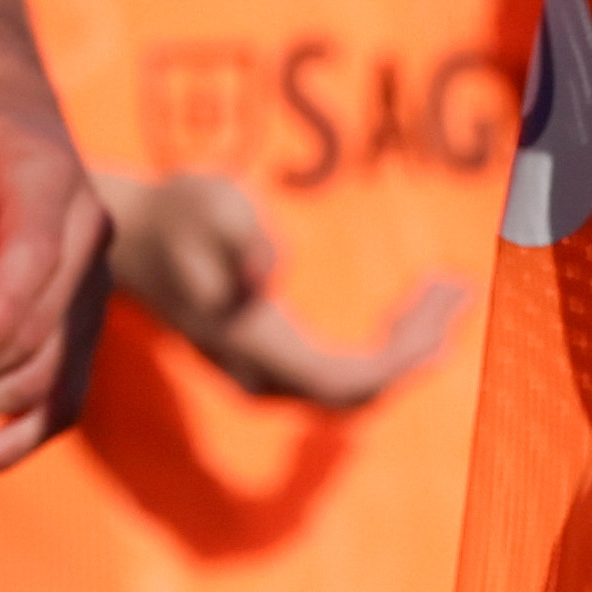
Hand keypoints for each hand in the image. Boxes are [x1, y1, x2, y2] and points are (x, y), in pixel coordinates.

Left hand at [0, 53, 110, 472]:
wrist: (10, 132)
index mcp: (49, 185)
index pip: (36, 256)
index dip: (3, 308)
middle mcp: (88, 243)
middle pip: (31, 334)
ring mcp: (92, 295)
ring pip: (42, 379)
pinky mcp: (79, 335)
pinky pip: (59, 403)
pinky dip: (10, 442)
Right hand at [99, 169, 461, 411]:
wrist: (135, 236)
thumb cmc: (177, 210)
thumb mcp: (206, 199)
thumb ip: (236, 229)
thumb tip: (268, 272)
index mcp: (249, 343)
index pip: (338, 380)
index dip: (396, 359)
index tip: (439, 308)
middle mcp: (258, 375)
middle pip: (356, 392)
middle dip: (414, 350)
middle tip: (456, 289)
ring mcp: (264, 376)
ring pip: (353, 389)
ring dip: (405, 350)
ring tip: (444, 291)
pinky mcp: (274, 364)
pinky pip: (344, 374)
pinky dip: (386, 349)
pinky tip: (411, 307)